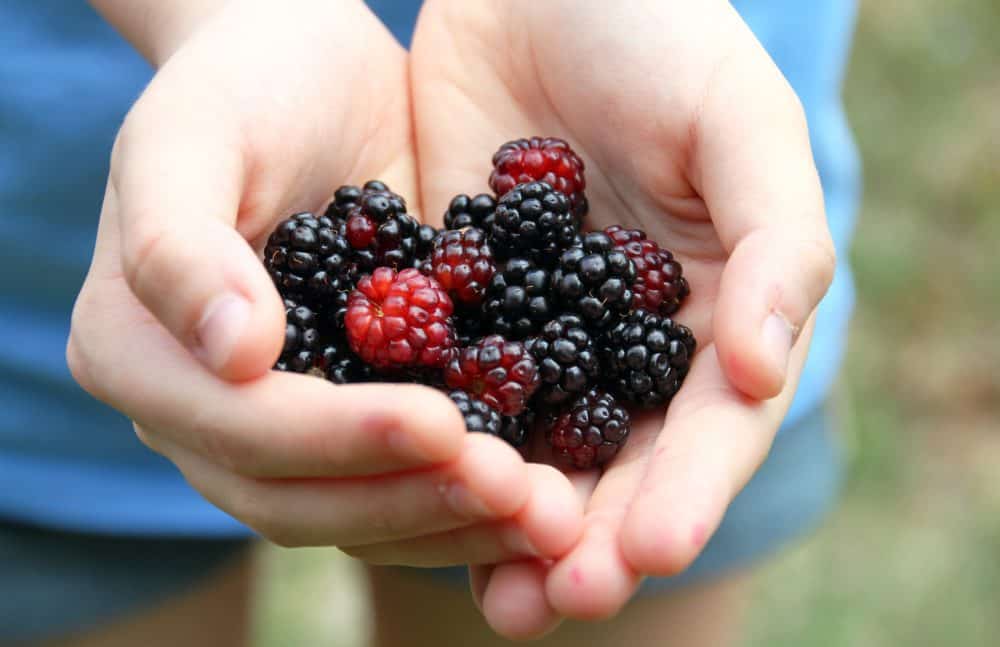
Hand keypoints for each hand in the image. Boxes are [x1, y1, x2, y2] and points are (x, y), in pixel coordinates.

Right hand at [67, 0, 581, 567]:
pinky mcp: (354, 412)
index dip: (339, 441)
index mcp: (138, 355)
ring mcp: (281, 423)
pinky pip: (404, 478)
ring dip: (453, 521)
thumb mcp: (191, 134)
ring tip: (547, 513)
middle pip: (297, 500)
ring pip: (357, 511)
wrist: (310, 77)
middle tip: (517, 492)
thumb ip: (179, 241)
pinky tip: (542, 492)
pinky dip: (468, 497)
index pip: (240, 430)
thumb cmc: (242, 86)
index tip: (443, 425)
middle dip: (410, 501)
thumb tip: (233, 355)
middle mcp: (203, 411)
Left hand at [411, 0, 835, 636]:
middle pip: (617, 466)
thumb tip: (765, 371)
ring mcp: (535, 335)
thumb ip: (776, 241)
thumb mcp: (738, 119)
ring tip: (496, 597)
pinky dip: (434, 452)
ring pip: (531, 452)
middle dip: (594, 539)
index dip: (684, 494)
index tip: (645, 550)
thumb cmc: (658, 34)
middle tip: (559, 599)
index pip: (708, 429)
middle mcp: (623, 344)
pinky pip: (446, 393)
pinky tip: (409, 501)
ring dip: (512, 528)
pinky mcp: (453, 311)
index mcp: (711, 314)